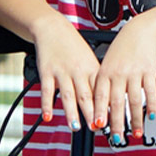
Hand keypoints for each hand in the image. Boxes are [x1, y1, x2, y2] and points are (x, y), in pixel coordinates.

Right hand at [30, 13, 99, 129]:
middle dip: (91, 114)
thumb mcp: (91, 62)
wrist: (53, 28)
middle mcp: (79, 71)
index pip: (101, 92)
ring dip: (71, 112)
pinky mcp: (47, 71)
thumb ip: (97, 83)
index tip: (109, 122)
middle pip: (86, 95)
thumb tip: (107, 106)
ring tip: (75, 127)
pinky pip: (47, 90)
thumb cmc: (74, 48)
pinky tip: (47, 116)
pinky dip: (47, 104)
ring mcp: (62, 72)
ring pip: (68, 94)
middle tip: (95, 128)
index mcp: (93, 70)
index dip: (105, 108)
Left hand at [94, 15, 155, 143]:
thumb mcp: (108, 65)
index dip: (99, 112)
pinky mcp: (149, 71)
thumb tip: (101, 110)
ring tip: (137, 134)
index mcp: (105, 72)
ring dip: (136, 120)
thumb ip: (104, 86)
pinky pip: (150, 92)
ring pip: (134, 101)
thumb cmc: (122, 51)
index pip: (100, 96)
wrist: (141, 32)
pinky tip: (151, 117)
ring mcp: (134, 72)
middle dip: (117, 123)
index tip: (98, 126)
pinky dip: (151, 106)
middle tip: (117, 139)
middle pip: (117, 102)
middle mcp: (118, 73)